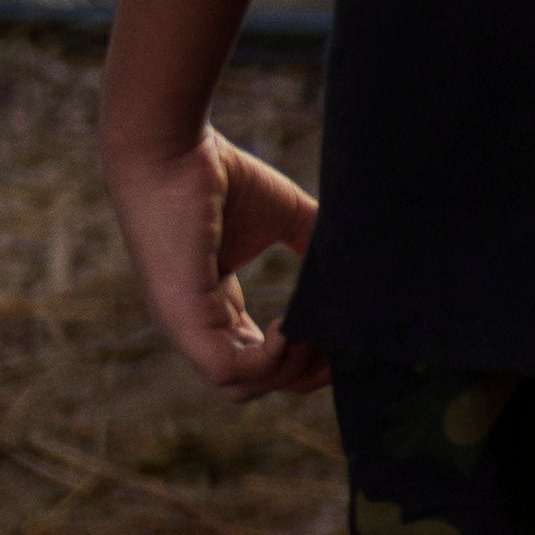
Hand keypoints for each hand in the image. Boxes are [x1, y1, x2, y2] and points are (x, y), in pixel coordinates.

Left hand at [107, 120, 324, 398]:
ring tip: (316, 329)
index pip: (259, 360)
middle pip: (254, 385)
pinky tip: (293, 324)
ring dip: (290, 369)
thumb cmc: (218, 174)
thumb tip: (363, 276)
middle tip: (337, 339)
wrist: (171, 148)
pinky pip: (229, 371)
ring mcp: (184, 325)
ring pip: (242, 386)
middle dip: (304, 374)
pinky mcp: (181, 317)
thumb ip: (317, 248)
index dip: (306, 357)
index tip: (341, 332)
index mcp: (214, 306)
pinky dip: (271, 360)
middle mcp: (195, 324)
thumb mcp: (286, 216)